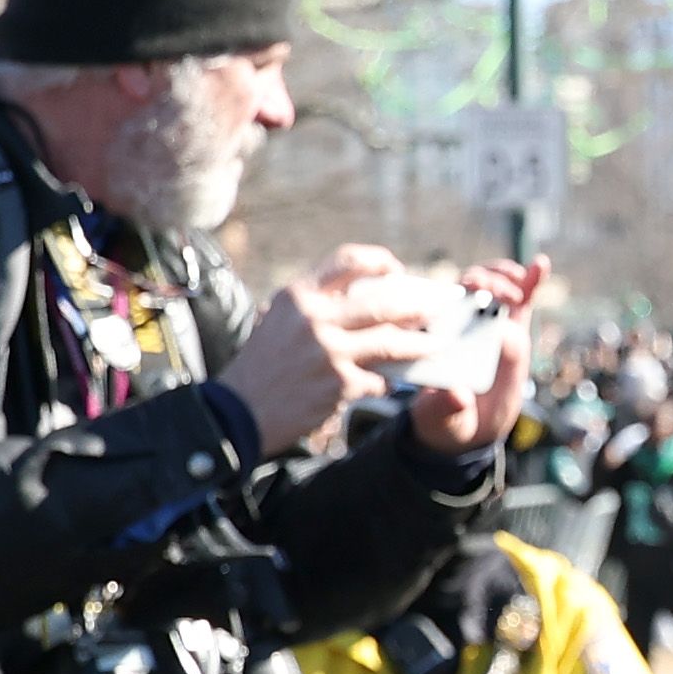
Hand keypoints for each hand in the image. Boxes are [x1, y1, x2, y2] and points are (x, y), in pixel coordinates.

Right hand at [214, 246, 435, 453]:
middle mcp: (314, 318)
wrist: (238, 412)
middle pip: (383, 303)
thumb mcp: (278, 320)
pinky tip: (388, 383)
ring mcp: (329, 352)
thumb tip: (365, 299)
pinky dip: (386, 382)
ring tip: (434, 343)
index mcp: (298, 295)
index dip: (379, 261)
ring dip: (418, 344)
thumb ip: (316, 306)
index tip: (396, 270)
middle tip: (434, 309)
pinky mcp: (340, 384)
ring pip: (392, 343)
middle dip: (416, 307)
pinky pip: (380, 379)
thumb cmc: (262, 365)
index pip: (347, 261)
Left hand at [409, 256, 547, 457]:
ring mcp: (487, 326)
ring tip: (521, 278)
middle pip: (471, 289)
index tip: (475, 294)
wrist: (466, 429)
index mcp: (440, 343)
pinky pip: (521, 302)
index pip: (449, 308)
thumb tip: (457, 394)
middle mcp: (461, 328)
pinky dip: (531, 282)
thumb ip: (447, 408)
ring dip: (506, 277)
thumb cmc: (447, 422)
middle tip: (504, 293)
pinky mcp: (511, 331)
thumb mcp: (442, 419)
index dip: (461, 296)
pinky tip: (541, 264)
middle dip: (487, 283)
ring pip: (494, 289)